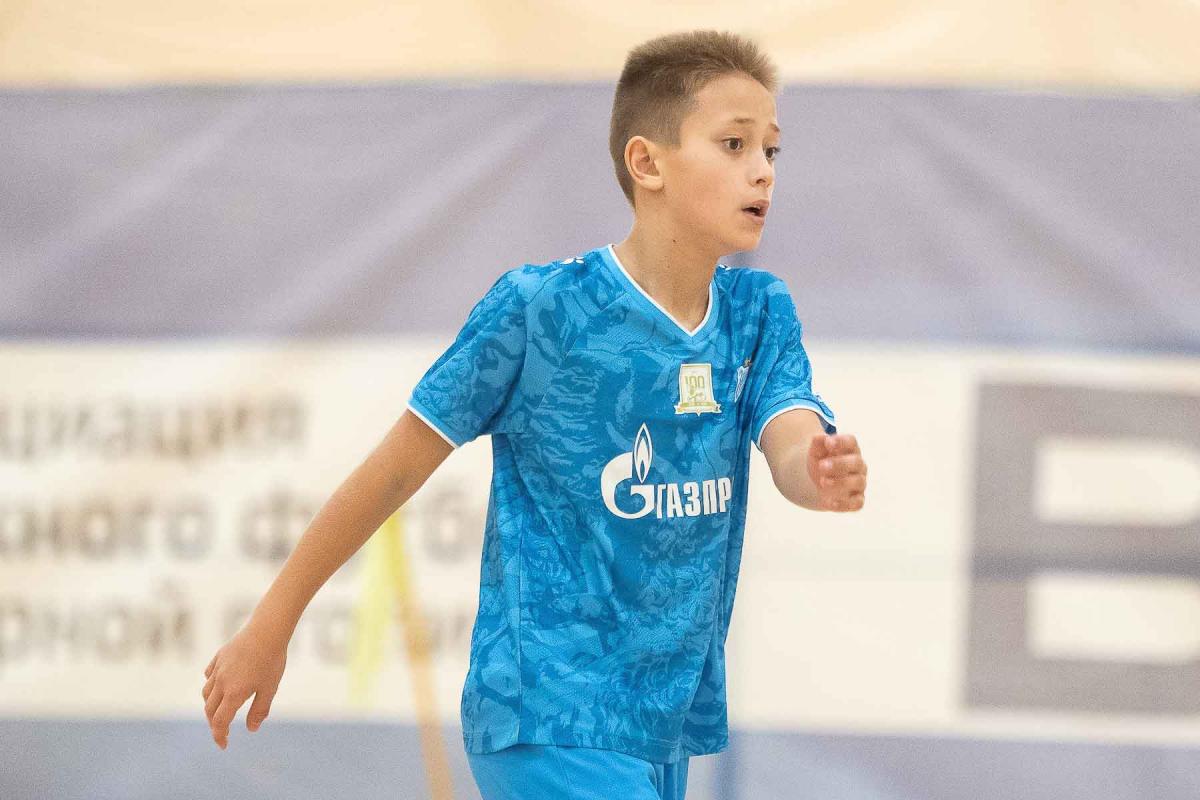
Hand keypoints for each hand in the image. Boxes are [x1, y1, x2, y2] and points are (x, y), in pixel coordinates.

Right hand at [202, 623, 287, 749]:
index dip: (219, 736)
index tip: (224, 745)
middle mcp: (221, 683)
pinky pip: (209, 675)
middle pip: (209, 710)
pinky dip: (210, 685)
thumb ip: (259, 710)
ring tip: (220, 711)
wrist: (267, 631)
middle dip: (214, 724)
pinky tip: (218, 686)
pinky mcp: (219, 656)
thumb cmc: (271, 660)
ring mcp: (218, 669)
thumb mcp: (270, 689)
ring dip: (210, 706)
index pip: (220, 722)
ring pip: (206, 693)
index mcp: (233, 694)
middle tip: (223, 731)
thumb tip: (252, 729)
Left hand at [806, 433, 866, 511]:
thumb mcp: (816, 452)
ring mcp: (859, 483)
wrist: (820, 481)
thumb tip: (818, 437)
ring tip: (822, 482)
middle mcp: (858, 465)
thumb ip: (818, 444)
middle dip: (840, 464)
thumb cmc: (822, 461)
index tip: (828, 443)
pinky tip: (828, 502)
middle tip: (821, 466)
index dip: (842, 442)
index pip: (851, 442)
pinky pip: (857, 503)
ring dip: (840, 482)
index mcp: (850, 449)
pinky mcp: (857, 499)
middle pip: (856, 462)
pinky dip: (843, 504)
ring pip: (858, 482)